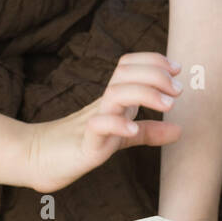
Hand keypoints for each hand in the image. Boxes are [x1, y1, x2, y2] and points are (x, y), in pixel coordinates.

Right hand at [24, 52, 183, 193]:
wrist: (42, 159)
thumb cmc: (85, 143)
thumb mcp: (123, 134)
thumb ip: (149, 131)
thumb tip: (179, 130)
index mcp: (114, 97)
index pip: (130, 64)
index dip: (154, 60)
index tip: (176, 69)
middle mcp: (104, 103)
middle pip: (125, 72)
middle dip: (156, 74)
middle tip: (177, 91)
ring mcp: (94, 121)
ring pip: (115, 93)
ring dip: (145, 94)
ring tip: (167, 105)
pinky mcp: (85, 143)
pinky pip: (98, 126)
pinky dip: (118, 125)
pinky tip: (134, 129)